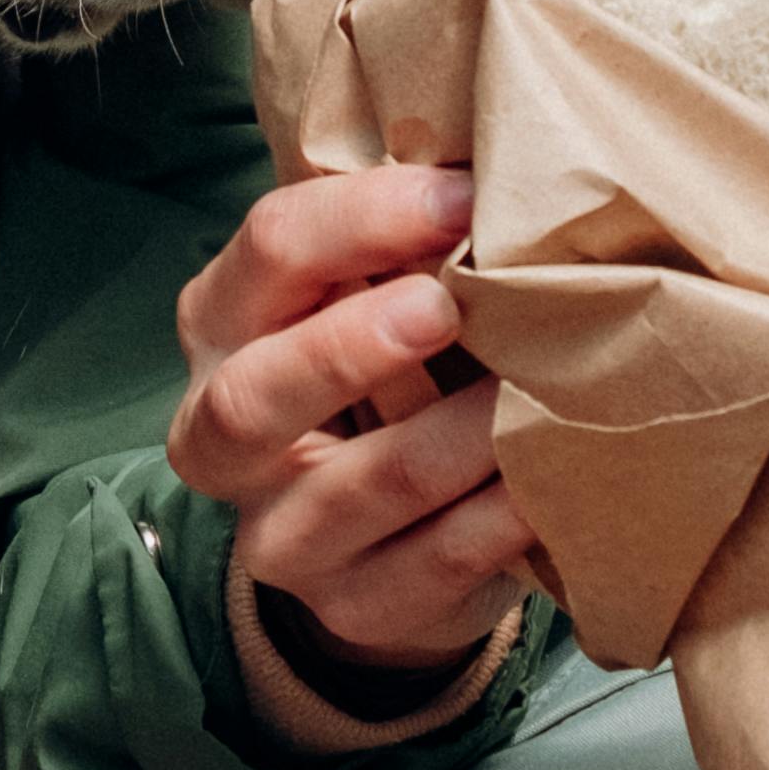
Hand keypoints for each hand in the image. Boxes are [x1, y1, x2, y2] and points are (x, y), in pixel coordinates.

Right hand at [166, 161, 530, 669]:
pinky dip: (500, 517)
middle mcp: (221, 435)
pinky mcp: (350, 608)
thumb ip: (398, 242)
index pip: (268, 250)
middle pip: (257, 393)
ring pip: (364, 487)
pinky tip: (548, 478)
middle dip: (355, 345)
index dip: (364, 217)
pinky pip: (433, 564)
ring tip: (536, 392)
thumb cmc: (386, 372)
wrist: (376, 536)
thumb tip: (502, 161)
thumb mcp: (363, 295)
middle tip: (448, 304)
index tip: (464, 196)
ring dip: (460, 435)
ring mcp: (278, 537)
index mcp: (220, 324)